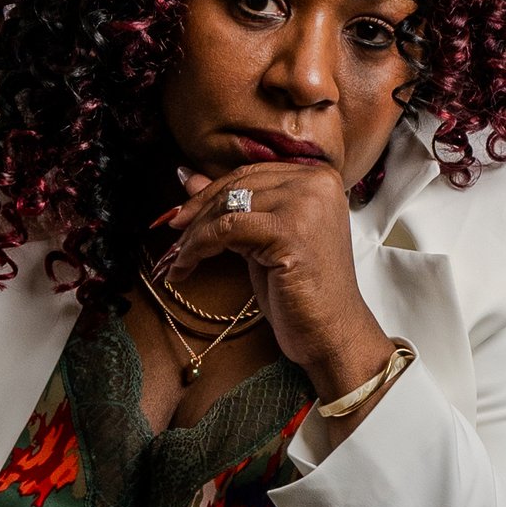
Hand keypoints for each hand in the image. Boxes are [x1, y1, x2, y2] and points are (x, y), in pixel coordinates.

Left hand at [157, 160, 397, 406]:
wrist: (331, 333)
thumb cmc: (302, 291)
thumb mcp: (261, 239)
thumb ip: (234, 205)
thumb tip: (188, 176)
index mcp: (318, 177)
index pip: (250, 173)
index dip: (210, 193)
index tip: (181, 215)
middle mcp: (316, 183)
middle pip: (238, 185)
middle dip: (198, 212)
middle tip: (174, 236)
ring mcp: (306, 204)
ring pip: (228, 206)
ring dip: (194, 234)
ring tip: (178, 258)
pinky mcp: (290, 231)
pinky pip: (227, 230)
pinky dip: (199, 247)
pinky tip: (186, 267)